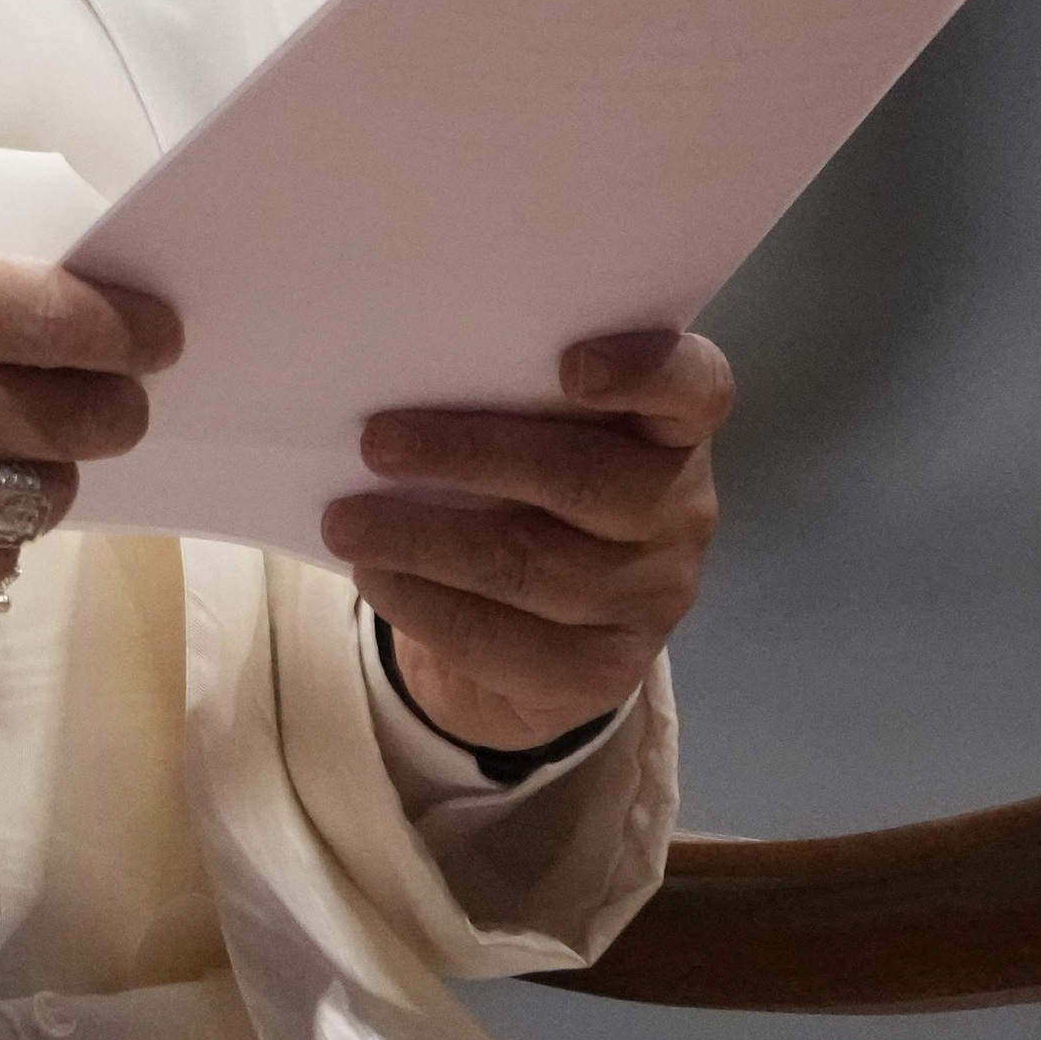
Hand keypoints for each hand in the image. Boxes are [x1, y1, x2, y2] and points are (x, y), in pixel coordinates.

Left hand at [322, 327, 734, 755]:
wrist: (534, 625)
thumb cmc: (524, 484)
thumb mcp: (532, 428)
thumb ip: (504, 392)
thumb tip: (397, 371)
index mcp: (674, 428)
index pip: (694, 387)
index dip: (644, 371)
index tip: (571, 366)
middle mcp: (682, 509)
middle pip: (587, 479)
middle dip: (471, 457)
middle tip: (375, 443)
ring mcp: (654, 597)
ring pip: (534, 566)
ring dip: (425, 540)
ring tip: (346, 522)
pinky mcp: (608, 673)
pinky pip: (511, 644)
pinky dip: (429, 607)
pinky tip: (377, 579)